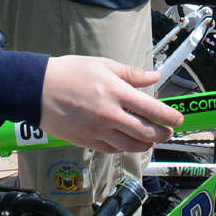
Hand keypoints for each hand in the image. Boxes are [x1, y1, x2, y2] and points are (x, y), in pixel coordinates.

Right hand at [40, 57, 181, 152]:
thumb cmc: (68, 73)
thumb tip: (154, 76)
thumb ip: (131, 74)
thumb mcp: (103, 65)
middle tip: (168, 131)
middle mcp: (109, 114)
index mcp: (116, 92)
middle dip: (162, 133)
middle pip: (146, 132)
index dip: (169, 116)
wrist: (37, 89)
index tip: (177, 118)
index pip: (152, 109)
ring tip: (151, 139)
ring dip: (146, 144)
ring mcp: (98, 131)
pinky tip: (128, 141)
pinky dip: (124, 147)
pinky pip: (112, 149)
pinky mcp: (87, 141)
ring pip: (131, 146)